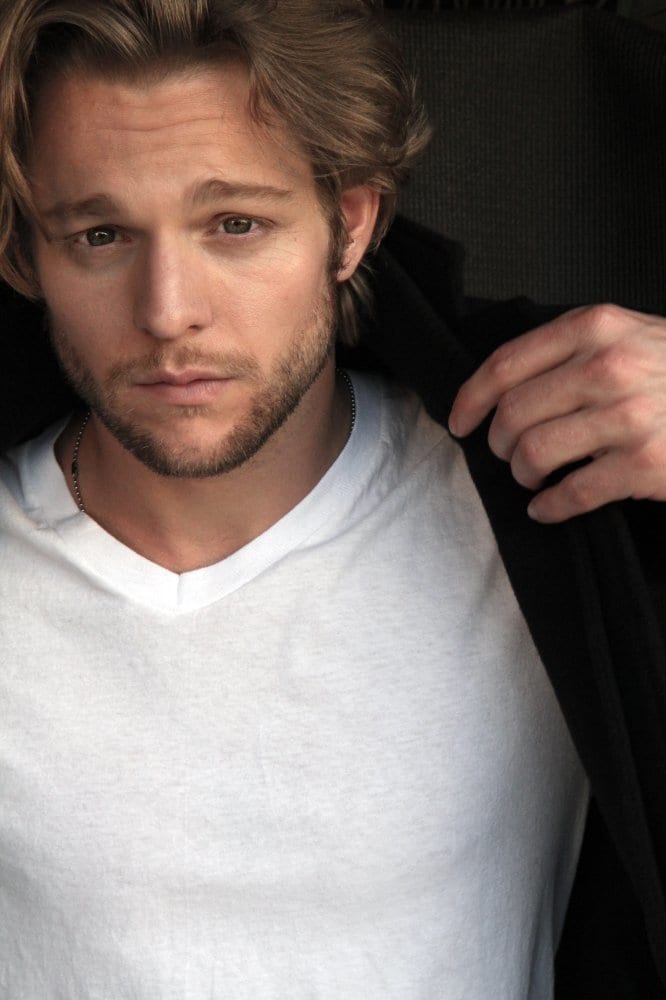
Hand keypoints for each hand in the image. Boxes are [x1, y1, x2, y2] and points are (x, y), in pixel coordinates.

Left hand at [448, 304, 665, 521]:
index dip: (469, 399)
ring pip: (532, 454)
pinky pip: (570, 494)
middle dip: (499, 443)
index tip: (459, 421)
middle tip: (508, 454)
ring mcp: (627, 416)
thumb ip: (574, 347)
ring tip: (533, 478)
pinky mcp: (643, 464)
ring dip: (522, 474)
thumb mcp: (631, 333)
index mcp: (595, 327)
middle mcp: (607, 367)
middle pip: (512, 414)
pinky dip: (549, 507)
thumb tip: (504, 384)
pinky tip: (548, 506)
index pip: (504, 364)